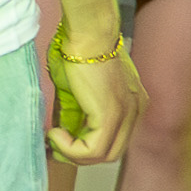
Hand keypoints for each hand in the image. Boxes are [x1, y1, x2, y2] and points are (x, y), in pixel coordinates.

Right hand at [49, 37, 135, 164]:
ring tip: (55, 136)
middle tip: (57, 144)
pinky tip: (56, 133)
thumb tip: (64, 132)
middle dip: (80, 155)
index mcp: (132, 102)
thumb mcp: (78, 88)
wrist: (86, 34)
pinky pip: (93, 150)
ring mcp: (126, 114)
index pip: (115, 139)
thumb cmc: (78, 51)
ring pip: (103, 156)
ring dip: (74, 153)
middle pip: (111, 153)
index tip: (62, 139)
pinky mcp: (111, 115)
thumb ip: (77, 112)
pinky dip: (70, 149)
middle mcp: (135, 110)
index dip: (87, 146)